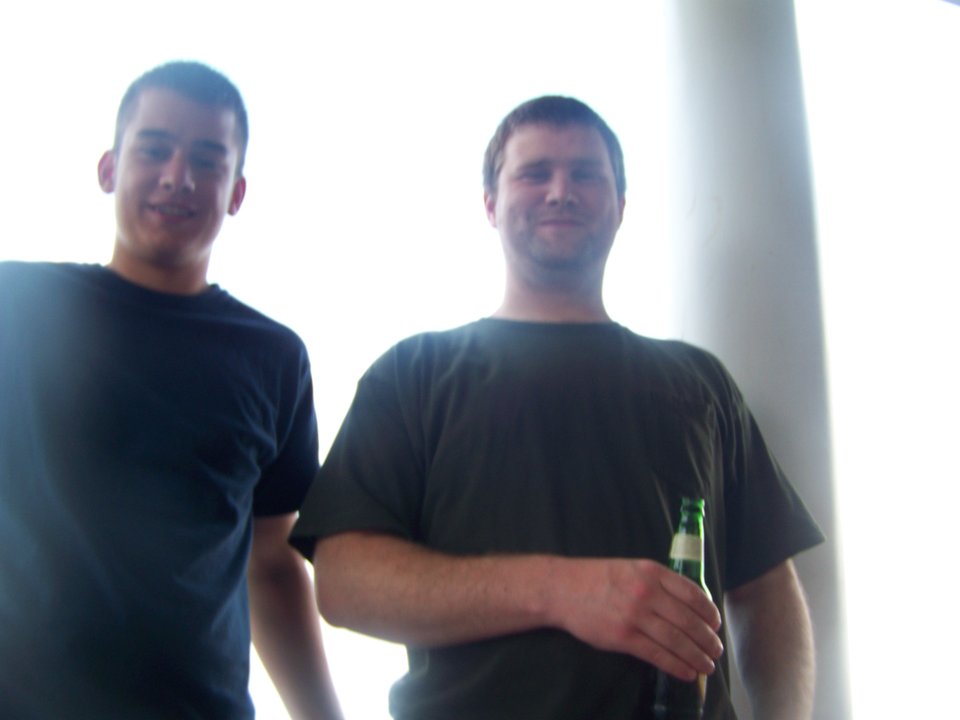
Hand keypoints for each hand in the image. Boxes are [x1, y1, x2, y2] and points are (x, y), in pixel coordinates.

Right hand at [547, 557, 722, 679]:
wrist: (562, 589)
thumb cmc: (598, 578)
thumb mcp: (631, 568)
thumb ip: (658, 582)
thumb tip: (689, 604)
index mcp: (651, 572)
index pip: (692, 593)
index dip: (709, 612)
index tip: (716, 624)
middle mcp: (646, 592)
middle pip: (688, 620)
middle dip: (708, 639)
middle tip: (716, 649)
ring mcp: (634, 616)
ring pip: (677, 640)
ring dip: (697, 656)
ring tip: (708, 665)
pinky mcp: (622, 637)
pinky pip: (657, 655)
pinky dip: (676, 666)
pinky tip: (687, 672)